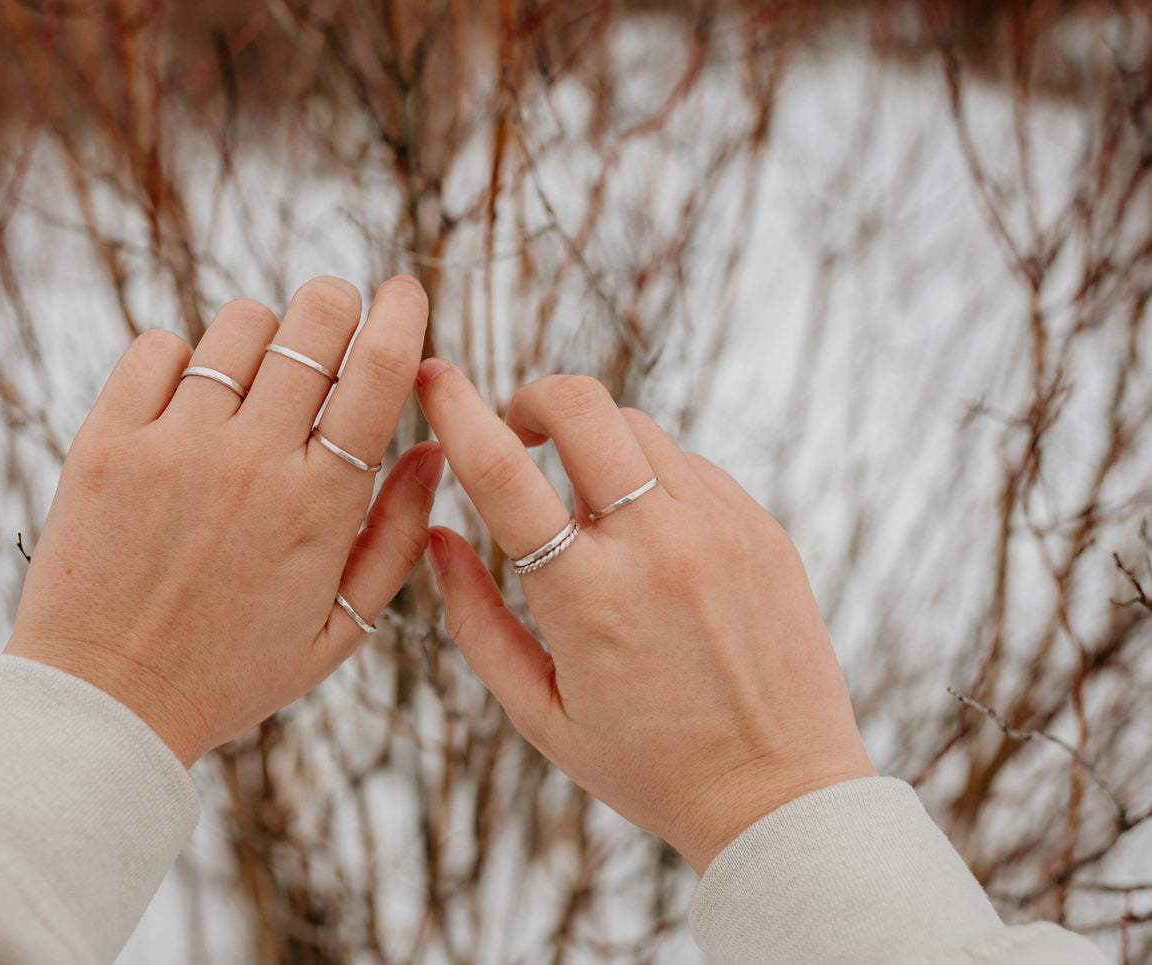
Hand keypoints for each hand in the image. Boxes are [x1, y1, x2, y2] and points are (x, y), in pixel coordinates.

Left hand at [7, 276, 439, 765]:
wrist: (103, 705)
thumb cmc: (229, 673)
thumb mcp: (338, 631)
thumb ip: (396, 538)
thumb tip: (432, 453)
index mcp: (319, 506)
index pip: (380, 373)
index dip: (403, 314)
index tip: (405, 290)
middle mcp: (252, 461)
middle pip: (315, 321)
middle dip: (337, 304)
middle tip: (332, 322)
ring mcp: (174, 445)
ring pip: (240, 324)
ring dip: (262, 336)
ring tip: (254, 381)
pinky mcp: (107, 441)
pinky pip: (158, 347)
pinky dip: (182, 357)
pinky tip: (187, 401)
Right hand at [417, 362, 875, 871]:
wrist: (781, 796)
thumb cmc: (648, 765)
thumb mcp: (538, 714)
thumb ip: (473, 621)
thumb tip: (436, 537)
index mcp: (586, 597)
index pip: (502, 471)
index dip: (456, 408)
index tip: (434, 375)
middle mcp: (656, 546)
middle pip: (583, 406)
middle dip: (534, 397)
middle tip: (519, 429)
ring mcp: (719, 528)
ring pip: (639, 427)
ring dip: (595, 443)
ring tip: (587, 503)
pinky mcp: (762, 529)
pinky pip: (691, 465)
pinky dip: (652, 477)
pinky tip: (648, 534)